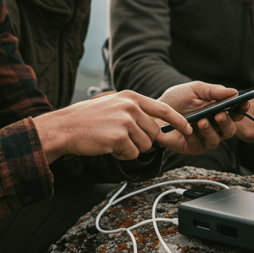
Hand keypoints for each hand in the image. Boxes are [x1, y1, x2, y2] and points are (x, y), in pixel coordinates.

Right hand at [32, 90, 191, 162]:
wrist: (64, 128)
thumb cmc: (86, 119)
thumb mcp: (112, 103)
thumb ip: (134, 109)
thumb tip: (155, 122)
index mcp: (130, 97)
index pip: (163, 108)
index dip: (178, 120)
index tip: (189, 128)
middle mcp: (130, 107)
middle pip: (155, 133)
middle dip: (143, 140)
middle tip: (122, 138)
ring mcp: (125, 122)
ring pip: (145, 146)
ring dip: (131, 149)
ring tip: (112, 140)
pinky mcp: (119, 138)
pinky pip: (133, 154)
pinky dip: (122, 155)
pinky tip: (108, 147)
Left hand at [156, 81, 242, 154]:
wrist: (153, 112)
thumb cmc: (175, 100)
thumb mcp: (194, 90)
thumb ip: (213, 91)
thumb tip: (234, 92)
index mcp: (218, 110)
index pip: (236, 112)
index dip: (242, 109)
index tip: (243, 103)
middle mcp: (214, 126)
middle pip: (230, 129)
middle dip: (227, 122)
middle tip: (219, 115)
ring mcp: (204, 138)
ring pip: (216, 140)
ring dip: (211, 131)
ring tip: (202, 121)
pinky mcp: (192, 148)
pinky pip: (199, 145)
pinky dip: (194, 137)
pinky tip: (188, 129)